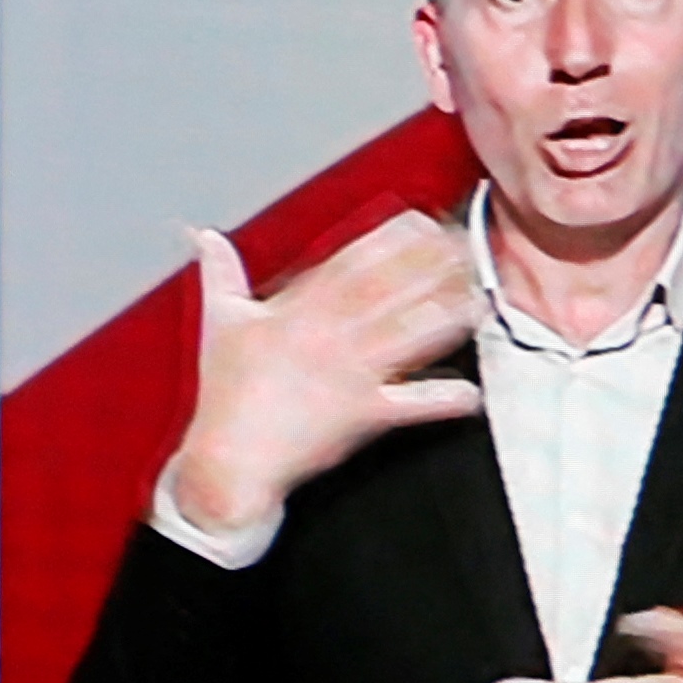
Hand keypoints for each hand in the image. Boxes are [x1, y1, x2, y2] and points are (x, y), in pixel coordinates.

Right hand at [155, 210, 480, 541]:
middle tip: (468, 248)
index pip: (352, 263)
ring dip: (449, 317)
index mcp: (296, 310)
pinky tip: (472, 390)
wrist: (230, 459)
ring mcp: (351, 375)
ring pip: (411, 337)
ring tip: (480, 298)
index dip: (392, 240)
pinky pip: (415, 404)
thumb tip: (202, 235)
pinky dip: (445, 398)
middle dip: (433, 265)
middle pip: (392, 290)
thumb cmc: (225, 392)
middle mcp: (330, 335)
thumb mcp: (217, 323)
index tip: (424, 223)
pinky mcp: (366, 416)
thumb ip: (218, 273)